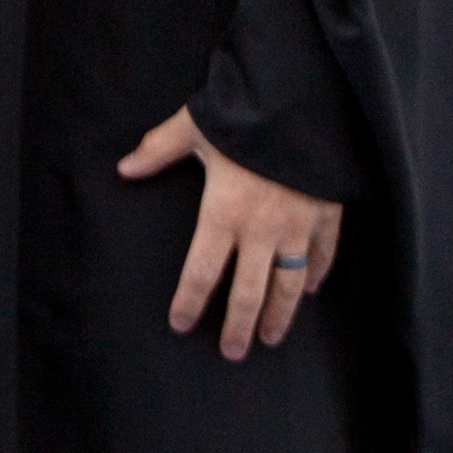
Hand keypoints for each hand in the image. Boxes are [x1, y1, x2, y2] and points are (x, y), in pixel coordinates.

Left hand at [119, 109, 344, 357]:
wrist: (307, 101)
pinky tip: (310, 292)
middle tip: (232, 352)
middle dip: (238, 326)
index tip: (181, 324)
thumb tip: (124, 167)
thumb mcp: (196, 125)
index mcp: (223, 212)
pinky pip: (323, 256)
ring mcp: (298, 227)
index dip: (189, 303)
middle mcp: (261, 229)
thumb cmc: (247, 112)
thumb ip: (159, 149)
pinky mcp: (328, 216)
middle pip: (247, 293)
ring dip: (279, 315)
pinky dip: (317, 276)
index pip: (200, 273)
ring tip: (269, 338)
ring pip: (288, 285)